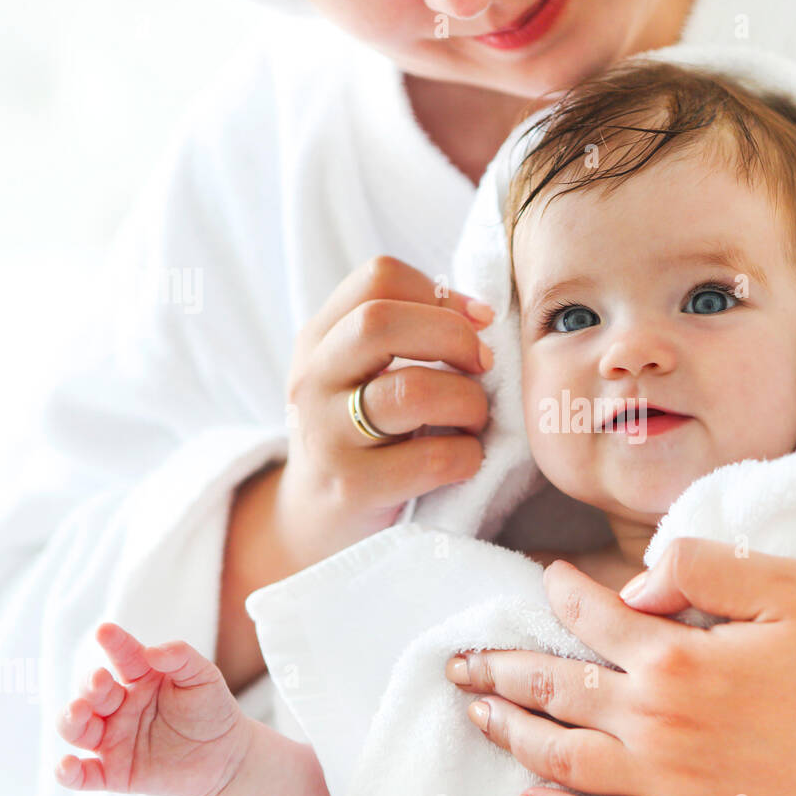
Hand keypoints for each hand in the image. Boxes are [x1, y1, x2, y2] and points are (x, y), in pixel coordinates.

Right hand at [54, 623, 251, 795]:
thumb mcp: (204, 678)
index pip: (123, 657)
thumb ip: (182, 659)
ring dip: (71, 720)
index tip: (105, 631)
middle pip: (93, 693)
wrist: (226, 757)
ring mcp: (114, 740)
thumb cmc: (211, 711)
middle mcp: (120, 707)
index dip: (114, 643)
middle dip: (91, 685)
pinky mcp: (114, 773)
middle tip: (100, 679)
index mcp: (141, 678)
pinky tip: (65, 766)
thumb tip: (154, 651)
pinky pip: (83, 776)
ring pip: (78, 729)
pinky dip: (68, 773)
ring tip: (79, 711)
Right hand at [273, 255, 494, 569]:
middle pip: (381, 322)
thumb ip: (408, 334)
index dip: (441, 293)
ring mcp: (326, 435)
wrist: (315, 519)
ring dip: (468, 402)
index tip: (477, 322)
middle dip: (453, 337)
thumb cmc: (365, 435)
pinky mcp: (352, 487)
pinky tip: (465, 460)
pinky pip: (433, 458)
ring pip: (411, 391)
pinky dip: (468, 455)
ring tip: (474, 419)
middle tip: (483, 366)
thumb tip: (481, 315)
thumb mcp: (365, 374)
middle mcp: (313, 380)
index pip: (378, 277)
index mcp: (319, 338)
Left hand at [446, 538, 795, 795]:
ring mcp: (677, 788)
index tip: (544, 579)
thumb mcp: (788, 584)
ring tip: (478, 712)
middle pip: (557, 692)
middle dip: (501, 670)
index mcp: (682, 656)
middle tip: (461, 660)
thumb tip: (634, 583)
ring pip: (565, 763)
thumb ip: (701, 568)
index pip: (592, 619)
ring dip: (513, 735)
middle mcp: (664, 725)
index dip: (560, 594)